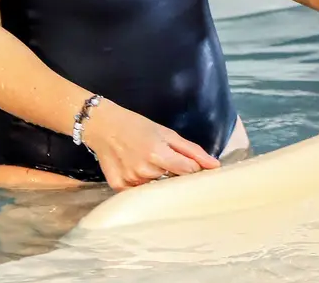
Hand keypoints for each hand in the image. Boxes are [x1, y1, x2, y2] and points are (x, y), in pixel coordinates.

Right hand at [80, 99, 219, 190]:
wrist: (103, 127)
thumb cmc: (138, 127)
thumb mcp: (167, 134)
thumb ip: (192, 151)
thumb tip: (215, 166)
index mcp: (158, 155)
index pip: (188, 171)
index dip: (193, 169)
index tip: (194, 167)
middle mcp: (144, 171)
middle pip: (172, 179)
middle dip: (172, 171)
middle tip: (162, 158)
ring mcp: (130, 181)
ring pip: (156, 187)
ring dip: (156, 177)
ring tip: (146, 161)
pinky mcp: (119, 187)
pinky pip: (139, 192)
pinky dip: (141, 183)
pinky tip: (135, 169)